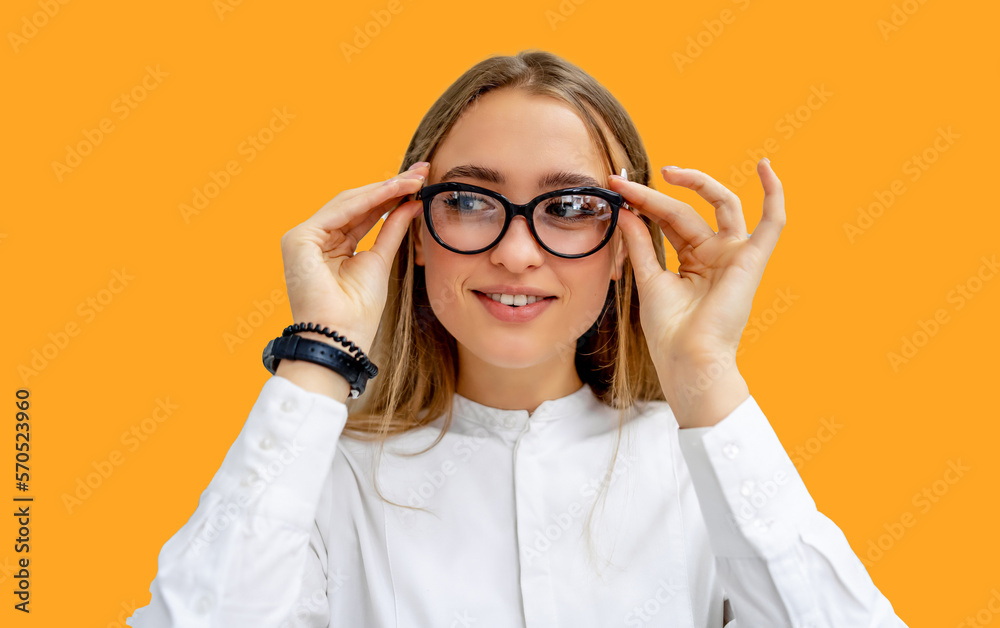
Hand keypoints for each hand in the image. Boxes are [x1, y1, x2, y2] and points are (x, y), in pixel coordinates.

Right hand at [279, 162, 428, 354]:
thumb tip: (411, 203)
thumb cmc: (359, 312)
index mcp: (330, 247)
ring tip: (416, 179)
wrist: (341, 337)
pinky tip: (396, 189)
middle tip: (423, 171)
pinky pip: (342, 210)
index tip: (421, 183)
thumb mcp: (381, 261)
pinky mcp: (299, 237)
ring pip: (350, 202)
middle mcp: (314, 238)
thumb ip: (392, 230)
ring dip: (385, 188)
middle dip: (391, 186)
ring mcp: (303, 237)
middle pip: (356, 203)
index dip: (392, 197)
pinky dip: (371, 198)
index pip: (364, 214)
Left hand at [609, 159, 784, 422]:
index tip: (614, 186)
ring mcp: (734, 255)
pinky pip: (773, 223)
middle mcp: (715, 254)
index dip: (642, 202)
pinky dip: (774, 195)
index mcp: (692, 260)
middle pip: (687, 210)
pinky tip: (767, 168)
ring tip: (668, 171)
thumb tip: (625, 210)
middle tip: (624, 182)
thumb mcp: (649, 279)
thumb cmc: (669, 331)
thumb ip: (640, 243)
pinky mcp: (752, 260)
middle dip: (655, 194)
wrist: (686, 358)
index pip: (668, 220)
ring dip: (698, 183)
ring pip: (722, 205)